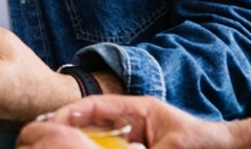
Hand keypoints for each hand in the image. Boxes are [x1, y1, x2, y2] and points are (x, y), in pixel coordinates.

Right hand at [17, 96, 234, 148]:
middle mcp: (129, 122)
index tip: (49, 123)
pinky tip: (78, 148)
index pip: (94, 106)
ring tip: (56, 144)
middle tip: (45, 141)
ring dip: (79, 143)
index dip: (69, 113)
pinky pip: (106, 148)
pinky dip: (92, 147)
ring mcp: (130, 139)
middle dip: (66, 132)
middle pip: (88, 124)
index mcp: (136, 109)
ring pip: (95, 140)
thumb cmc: (206, 143)